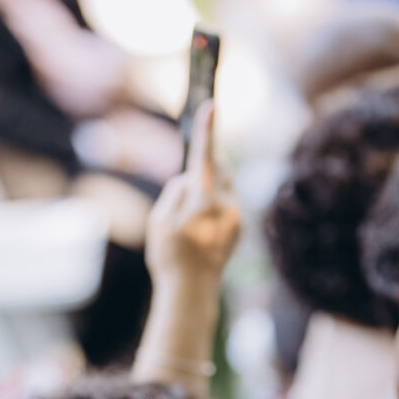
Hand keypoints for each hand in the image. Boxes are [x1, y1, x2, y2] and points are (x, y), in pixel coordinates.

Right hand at [145, 101, 239, 283]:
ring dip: (207, 190)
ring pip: (223, 186)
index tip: (210, 105)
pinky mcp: (240, 227)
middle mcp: (227, 205)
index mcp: (204, 201)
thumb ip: (176, 192)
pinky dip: (212, 206)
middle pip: (219, 168)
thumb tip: (191, 179)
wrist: (192, 292)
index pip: (205, 157)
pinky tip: (198, 231)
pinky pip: (226, 204)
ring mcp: (237, 217)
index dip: (206, 129)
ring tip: (188, 221)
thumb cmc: (169, 257)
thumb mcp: (158, 221)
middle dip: (204, 167)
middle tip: (184, 192)